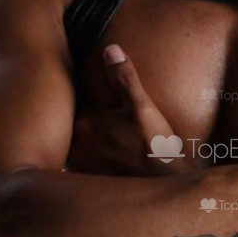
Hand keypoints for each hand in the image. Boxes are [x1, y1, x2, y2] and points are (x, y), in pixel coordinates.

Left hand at [66, 44, 194, 176]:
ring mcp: (81, 168)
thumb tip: (111, 50)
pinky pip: (82, 168)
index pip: (73, 106)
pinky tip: (107, 159)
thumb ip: (124, 78)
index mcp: (85, 125)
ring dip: (82, 144)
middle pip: (71, 129)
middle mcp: (76, 148)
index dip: (81, 102)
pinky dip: (89, 162)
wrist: (167, 186)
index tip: (91, 101)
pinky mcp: (90, 184)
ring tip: (103, 140)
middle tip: (100, 122)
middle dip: (80, 123)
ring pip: (75, 148)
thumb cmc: (155, 147)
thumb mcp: (143, 107)